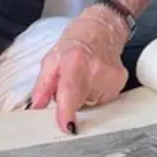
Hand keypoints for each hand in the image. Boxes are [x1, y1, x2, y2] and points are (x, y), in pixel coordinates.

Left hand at [29, 5, 129, 133]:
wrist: (101, 29)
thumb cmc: (74, 43)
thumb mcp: (51, 59)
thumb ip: (42, 85)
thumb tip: (36, 107)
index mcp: (74, 62)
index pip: (70, 91)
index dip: (68, 111)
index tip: (68, 127)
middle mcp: (95, 69)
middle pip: (79, 102)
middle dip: (70, 100)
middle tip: (69, 82)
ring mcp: (110, 77)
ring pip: (91, 103)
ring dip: (83, 96)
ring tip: (84, 77)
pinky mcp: (120, 83)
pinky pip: (102, 100)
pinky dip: (95, 94)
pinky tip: (95, 79)